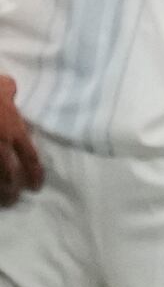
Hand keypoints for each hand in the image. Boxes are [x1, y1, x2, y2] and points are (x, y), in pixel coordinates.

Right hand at [0, 73, 40, 205]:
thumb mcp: (3, 85)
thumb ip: (11, 92)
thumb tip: (12, 91)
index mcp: (13, 130)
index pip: (29, 157)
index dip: (34, 173)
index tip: (36, 186)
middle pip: (9, 173)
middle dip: (12, 188)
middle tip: (14, 199)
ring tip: (0, 201)